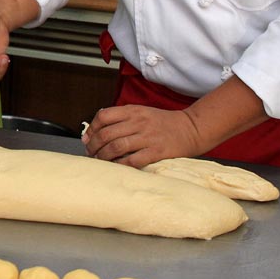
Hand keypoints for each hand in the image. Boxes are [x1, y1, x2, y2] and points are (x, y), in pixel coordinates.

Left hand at [83, 105, 202, 167]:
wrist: (191, 128)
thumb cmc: (162, 122)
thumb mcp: (141, 112)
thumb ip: (120, 119)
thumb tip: (94, 132)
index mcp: (133, 111)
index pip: (103, 116)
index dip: (91, 129)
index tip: (88, 139)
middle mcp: (139, 122)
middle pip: (106, 134)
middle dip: (94, 146)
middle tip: (91, 153)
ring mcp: (148, 137)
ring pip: (116, 147)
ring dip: (103, 156)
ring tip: (100, 160)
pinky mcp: (157, 151)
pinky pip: (132, 160)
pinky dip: (120, 164)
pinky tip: (116, 167)